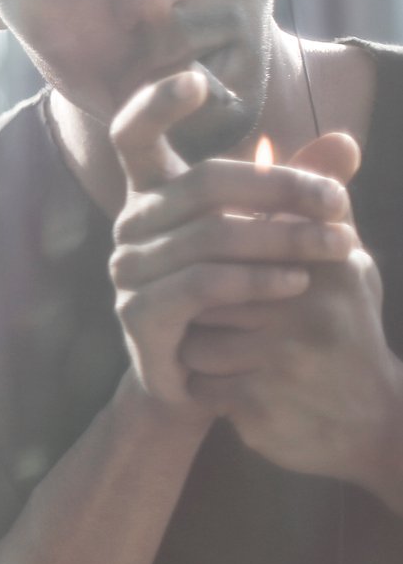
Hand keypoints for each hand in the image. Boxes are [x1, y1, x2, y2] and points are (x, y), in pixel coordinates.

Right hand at [107, 71, 350, 419]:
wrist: (206, 378)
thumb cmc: (238, 295)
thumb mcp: (272, 235)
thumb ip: (298, 190)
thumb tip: (346, 142)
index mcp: (152, 195)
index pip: (132, 135)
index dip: (156, 104)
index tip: (200, 80)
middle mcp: (130, 225)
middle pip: (201, 185)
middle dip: (280, 189)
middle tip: (339, 202)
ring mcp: (128, 271)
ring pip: (209, 237)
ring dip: (284, 239)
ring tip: (340, 247)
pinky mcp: (140, 315)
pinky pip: (200, 286)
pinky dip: (254, 281)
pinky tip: (297, 282)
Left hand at [175, 135, 402, 505]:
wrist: (369, 425)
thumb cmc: (342, 331)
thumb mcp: (345, 265)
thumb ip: (322, 204)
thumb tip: (336, 138)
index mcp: (327, 265)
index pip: (237, 235)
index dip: (216, 251)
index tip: (218, 268)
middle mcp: (308, 307)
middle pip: (204, 283)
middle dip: (202, 303)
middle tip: (219, 319)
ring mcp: (282, 358)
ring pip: (193, 334)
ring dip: (200, 347)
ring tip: (234, 355)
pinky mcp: (258, 403)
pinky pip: (196, 380)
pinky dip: (205, 386)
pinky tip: (235, 390)